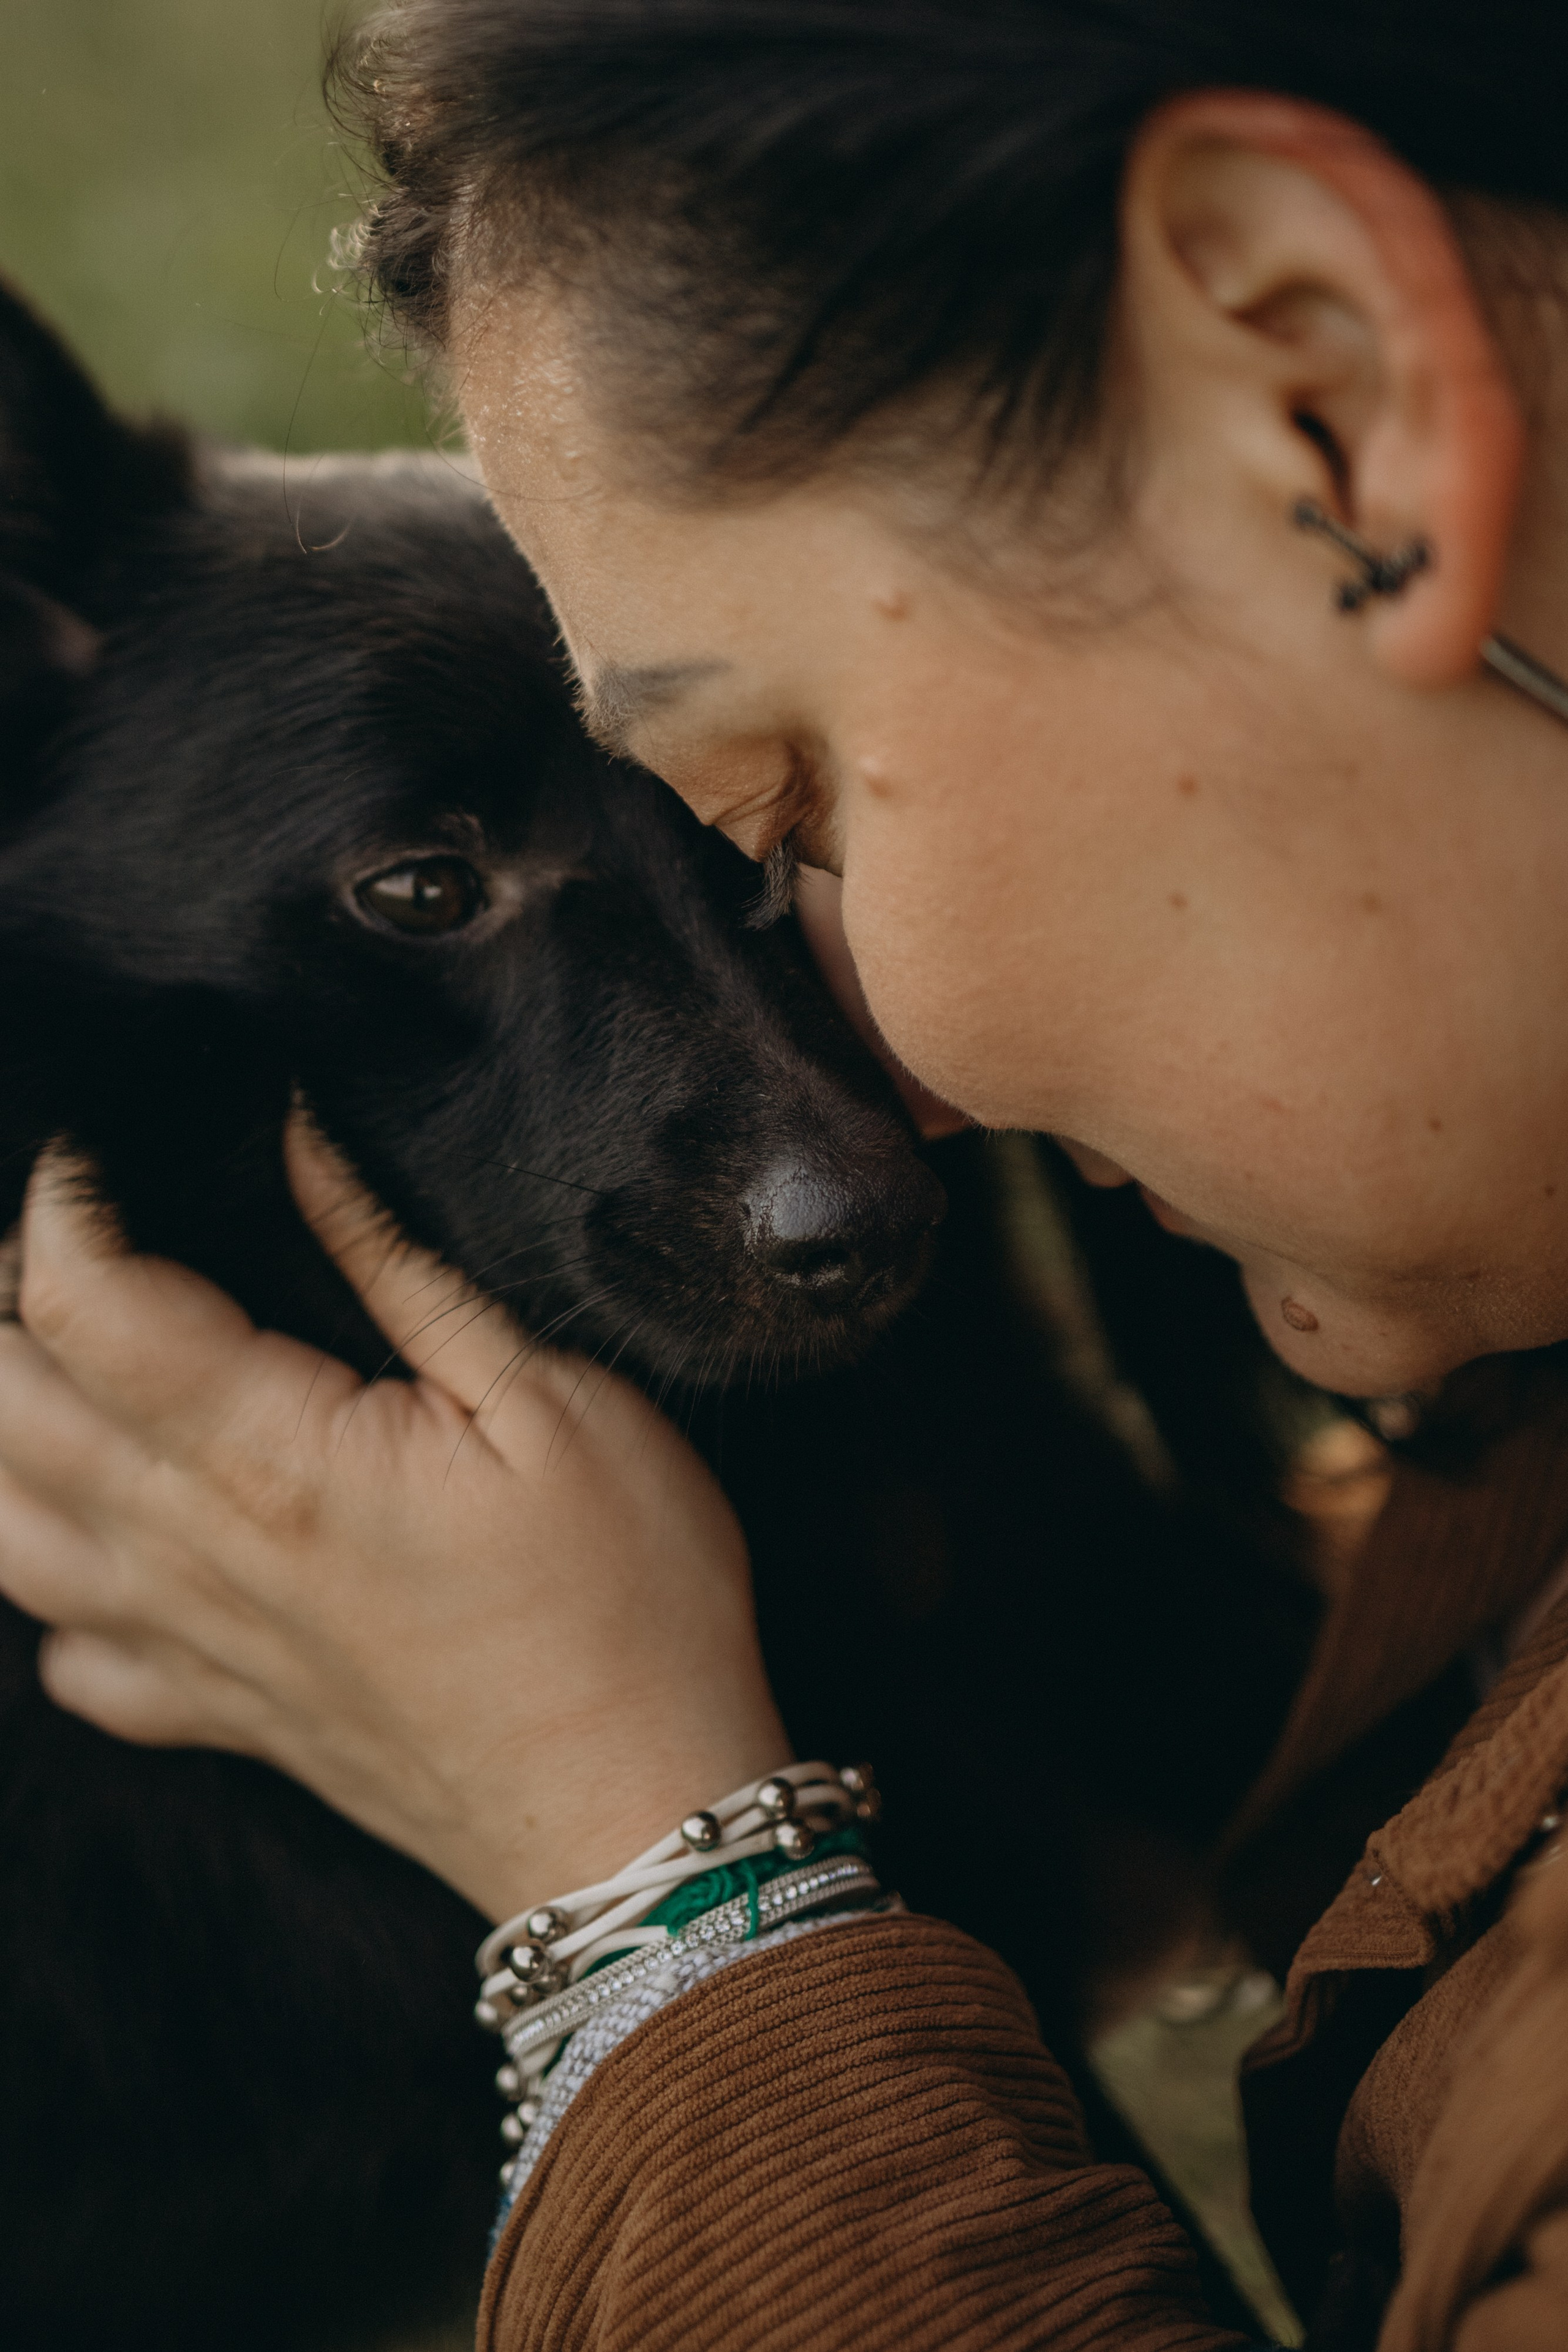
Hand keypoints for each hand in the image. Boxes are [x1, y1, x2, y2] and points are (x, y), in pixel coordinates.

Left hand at [0, 1121, 789, 1918]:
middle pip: (6, 1406)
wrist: (639, 1818)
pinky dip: (56, 1590)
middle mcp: (196, 1551)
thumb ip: (402, 1270)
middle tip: (69, 1235)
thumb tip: (303, 1145)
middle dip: (3, 1299)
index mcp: (277, 1458)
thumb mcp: (553, 1401)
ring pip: (5, 1532)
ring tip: (50, 1358)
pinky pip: (69, 1663)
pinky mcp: (217, 1715)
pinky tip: (108, 1536)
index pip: (88, 1304)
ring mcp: (192, 1646)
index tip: (99, 1146)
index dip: (64, 1206)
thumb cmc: (627, 1605)